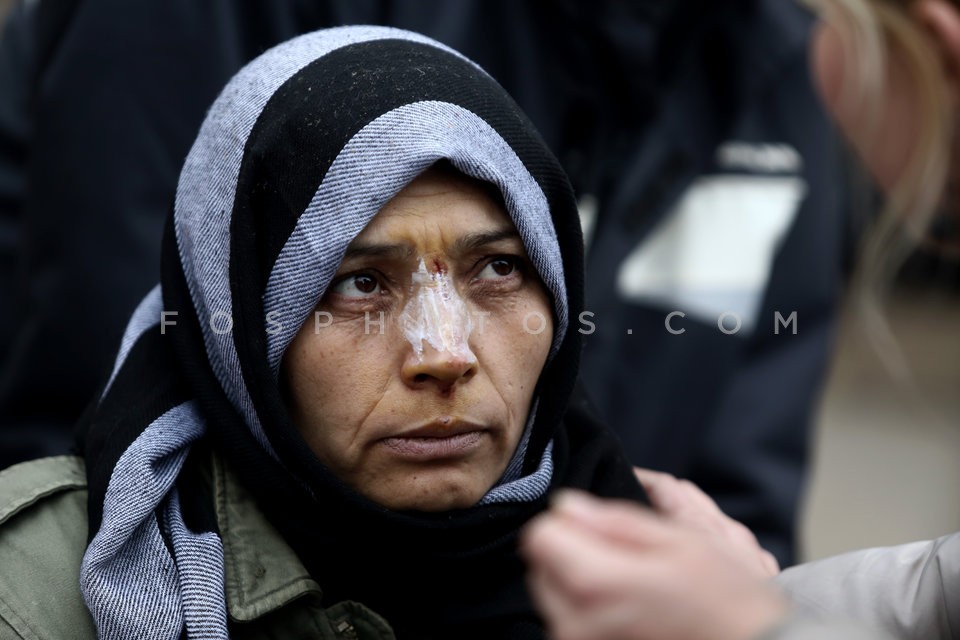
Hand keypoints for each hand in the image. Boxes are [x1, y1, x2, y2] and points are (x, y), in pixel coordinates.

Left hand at [520, 489, 787, 639]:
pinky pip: (568, 622)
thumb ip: (614, 521)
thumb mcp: (680, 542)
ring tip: (635, 588)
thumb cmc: (727, 601)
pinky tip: (632, 611)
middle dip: (573, 552)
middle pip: (539, 566)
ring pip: (552, 595)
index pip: (539, 536)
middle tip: (627, 559)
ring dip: (580, 582)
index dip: (568, 522)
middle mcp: (575, 623)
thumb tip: (565, 506)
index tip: (598, 526)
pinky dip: (589, 610)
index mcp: (595, 583)